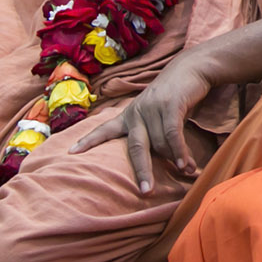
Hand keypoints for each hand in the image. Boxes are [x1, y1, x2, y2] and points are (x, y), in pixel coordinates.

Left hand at [69, 54, 214, 193]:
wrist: (190, 69)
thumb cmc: (173, 96)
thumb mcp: (157, 114)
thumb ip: (155, 135)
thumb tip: (166, 163)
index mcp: (129, 115)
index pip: (105, 129)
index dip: (88, 141)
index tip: (71, 152)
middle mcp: (137, 112)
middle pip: (135, 148)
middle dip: (142, 171)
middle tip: (146, 192)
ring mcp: (152, 108)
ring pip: (160, 143)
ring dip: (175, 159)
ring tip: (188, 170)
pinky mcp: (169, 105)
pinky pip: (173, 134)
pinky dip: (180, 151)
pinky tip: (185, 164)